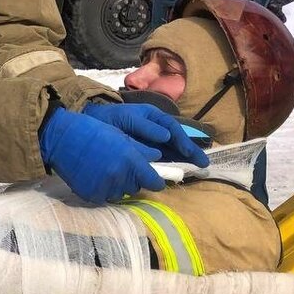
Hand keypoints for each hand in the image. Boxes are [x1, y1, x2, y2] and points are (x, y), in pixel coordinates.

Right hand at [38, 106, 165, 203]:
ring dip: (118, 185)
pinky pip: (105, 197)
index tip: (152, 177)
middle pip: (137, 188)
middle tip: (121, 166)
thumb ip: (141, 150)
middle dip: (133, 179)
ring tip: (105, 170)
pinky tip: (94, 176)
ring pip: (121, 193)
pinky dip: (102, 189)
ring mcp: (105, 188)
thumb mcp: (121, 136)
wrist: (62, 139)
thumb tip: (157, 158)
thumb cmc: (93, 131)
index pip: (155, 183)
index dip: (155, 180)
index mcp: (130, 161)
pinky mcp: (91, 196)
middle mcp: (120, 177)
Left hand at [83, 102, 209, 167]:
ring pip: (170, 153)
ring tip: (195, 172)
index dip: (184, 142)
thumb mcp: (126, 117)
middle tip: (204, 166)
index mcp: (154, 118)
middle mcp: (155, 131)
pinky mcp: (141, 154)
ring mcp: (149, 143)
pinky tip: (171, 177)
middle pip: (177, 143)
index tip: (190, 153)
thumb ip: (145, 126)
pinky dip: (165, 168)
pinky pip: (157, 161)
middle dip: (190, 154)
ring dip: (182, 162)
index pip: (174, 130)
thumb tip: (166, 137)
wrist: (89, 124)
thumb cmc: (109, 118)